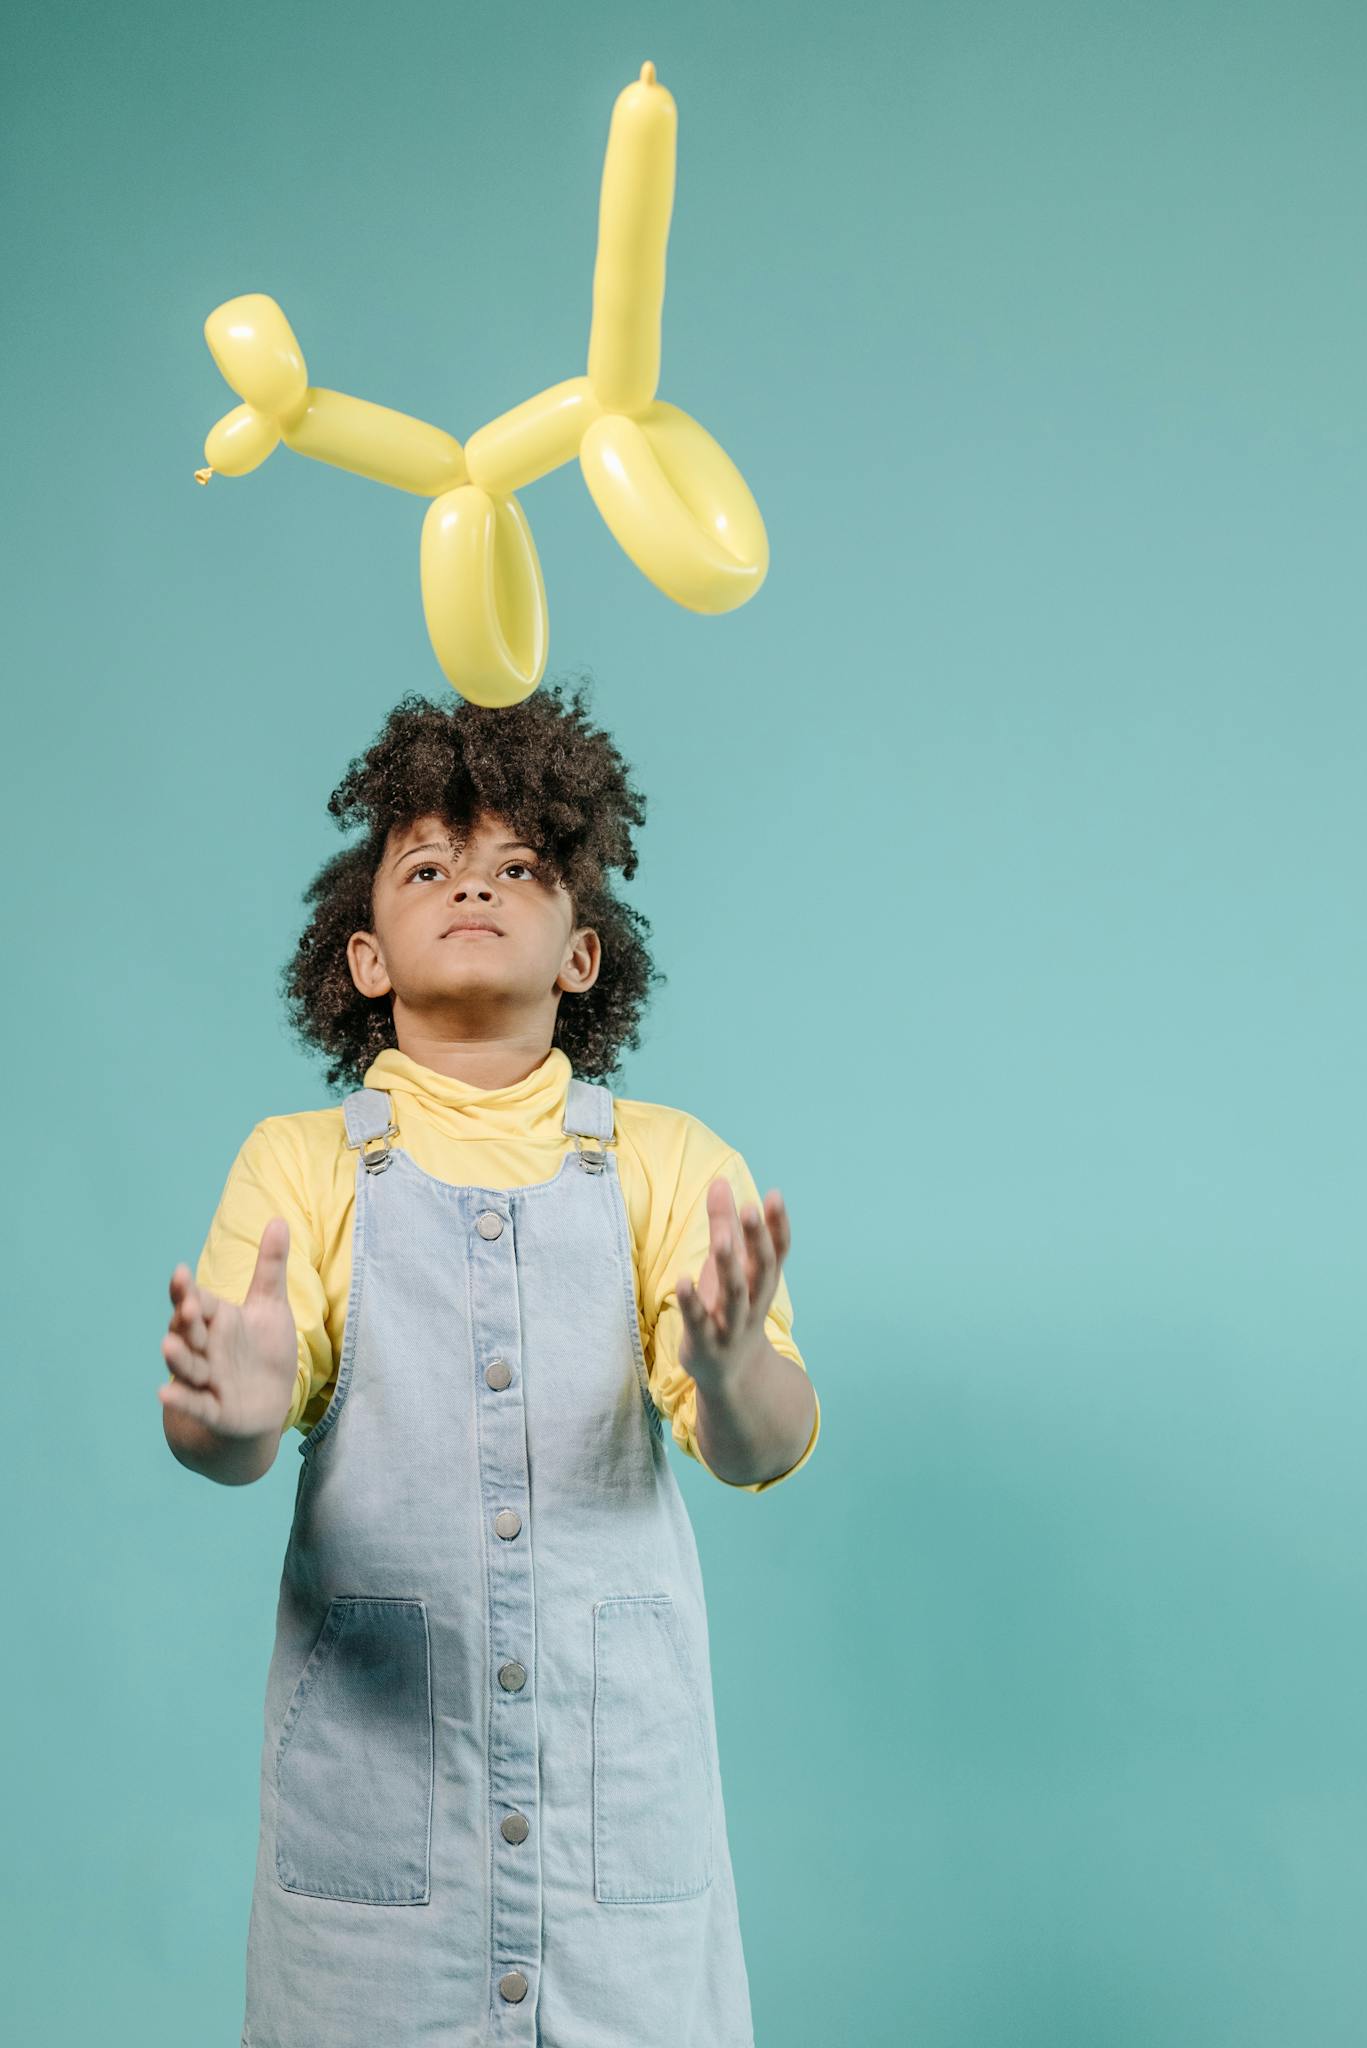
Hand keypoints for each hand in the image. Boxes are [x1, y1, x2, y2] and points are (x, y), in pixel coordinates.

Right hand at [159, 1217, 298, 1440]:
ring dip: (177, 1357)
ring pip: (187, 1367)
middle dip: (185, 1319)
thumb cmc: (263, 1349)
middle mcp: (205, 1347)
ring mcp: (207, 1379)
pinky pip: (195, 1404)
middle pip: (189, 1331)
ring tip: (167, 1345)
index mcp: (215, 1320)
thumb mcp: (270, 1306)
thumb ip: (270, 1266)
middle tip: (185, 1305)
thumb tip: (279, 1219)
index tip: (180, 1273)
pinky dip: (181, 1400)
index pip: (196, 1301)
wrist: (266, 1402)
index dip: (187, 1290)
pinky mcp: (213, 1409)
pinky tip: (163, 1393)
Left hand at [675, 1180, 790, 1384]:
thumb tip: (720, 1181)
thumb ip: (724, 1223)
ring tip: (719, 1237)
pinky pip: (700, 1322)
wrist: (730, 1374)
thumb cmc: (729, 1307)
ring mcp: (732, 1324)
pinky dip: (692, 1302)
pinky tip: (682, 1280)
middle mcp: (754, 1301)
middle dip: (757, 1239)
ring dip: (729, 1266)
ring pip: (734, 1295)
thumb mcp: (729, 1265)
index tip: (774, 1195)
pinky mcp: (705, 1342)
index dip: (777, 1225)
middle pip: (760, 1269)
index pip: (777, 1251)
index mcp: (762, 1281)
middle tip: (750, 1207)